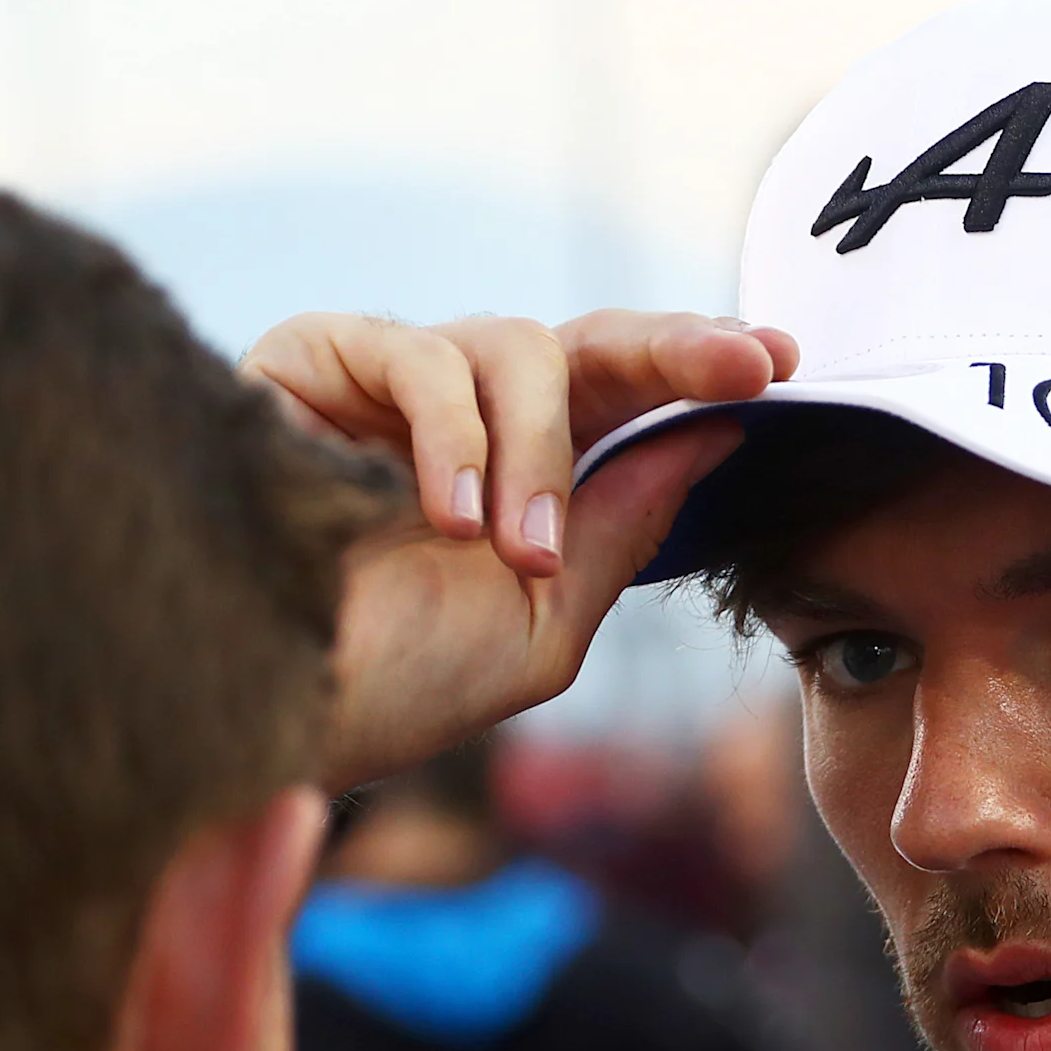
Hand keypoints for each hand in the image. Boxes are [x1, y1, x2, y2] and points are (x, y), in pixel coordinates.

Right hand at [241, 310, 801, 786]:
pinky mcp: (315, 356)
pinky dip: (453, 439)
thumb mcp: (540, 619)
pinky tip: (444, 519)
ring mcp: (389, 378)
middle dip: (677, 348)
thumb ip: (622, 526)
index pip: (626, 401)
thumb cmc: (390, 683)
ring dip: (536, 455)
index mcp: (522, 475)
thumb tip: (710, 435)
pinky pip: (419, 356)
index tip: (788, 365)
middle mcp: (463, 415)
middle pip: (589, 343)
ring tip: (515, 552)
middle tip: (746, 367)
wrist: (262, 707)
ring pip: (515, 348)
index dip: (702, 372)